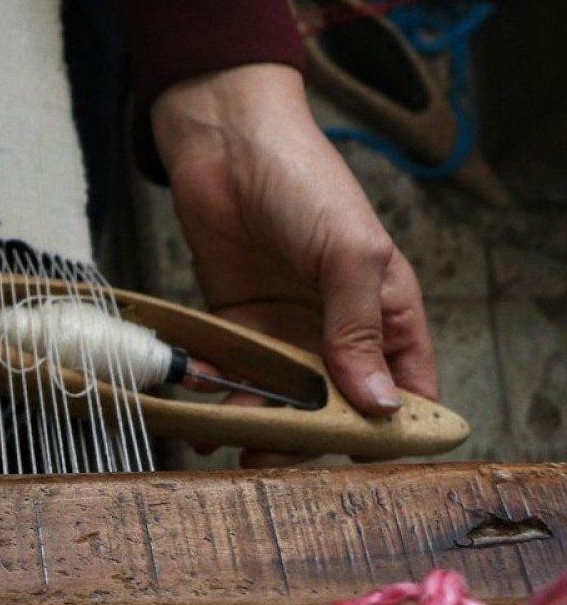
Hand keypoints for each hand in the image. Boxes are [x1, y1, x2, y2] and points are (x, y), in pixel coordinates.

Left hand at [152, 64, 438, 466]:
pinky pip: (231, 377)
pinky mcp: (235, 327)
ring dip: (256, 427)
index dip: (390, 430)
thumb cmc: (305, 183)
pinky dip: (217, 398)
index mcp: (387, 315)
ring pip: (279, 404)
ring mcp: (285, 332)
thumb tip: (377, 404)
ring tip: (229, 441)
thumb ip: (358, 330)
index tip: (358, 457)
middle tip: (274, 458)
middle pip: (334, 410)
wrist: (227, 146)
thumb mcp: (349, 253)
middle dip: (307, 439)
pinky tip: (199, 412)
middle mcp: (337, 332)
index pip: (406, 390)